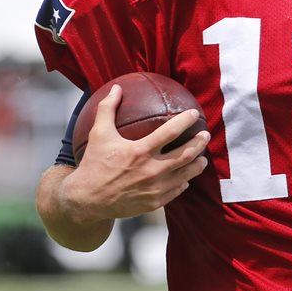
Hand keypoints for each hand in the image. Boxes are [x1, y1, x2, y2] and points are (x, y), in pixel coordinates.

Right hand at [62, 84, 210, 223]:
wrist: (86, 200)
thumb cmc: (93, 164)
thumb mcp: (98, 134)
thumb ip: (107, 109)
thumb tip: (117, 88)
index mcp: (140, 151)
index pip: (171, 132)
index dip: (186, 120)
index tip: (194, 114)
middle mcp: (151, 170)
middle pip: (186, 154)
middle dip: (200, 142)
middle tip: (205, 135)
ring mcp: (155, 188)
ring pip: (186, 174)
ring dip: (198, 164)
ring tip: (202, 157)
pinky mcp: (155, 203)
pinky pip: (177, 190)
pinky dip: (184, 182)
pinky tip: (186, 177)